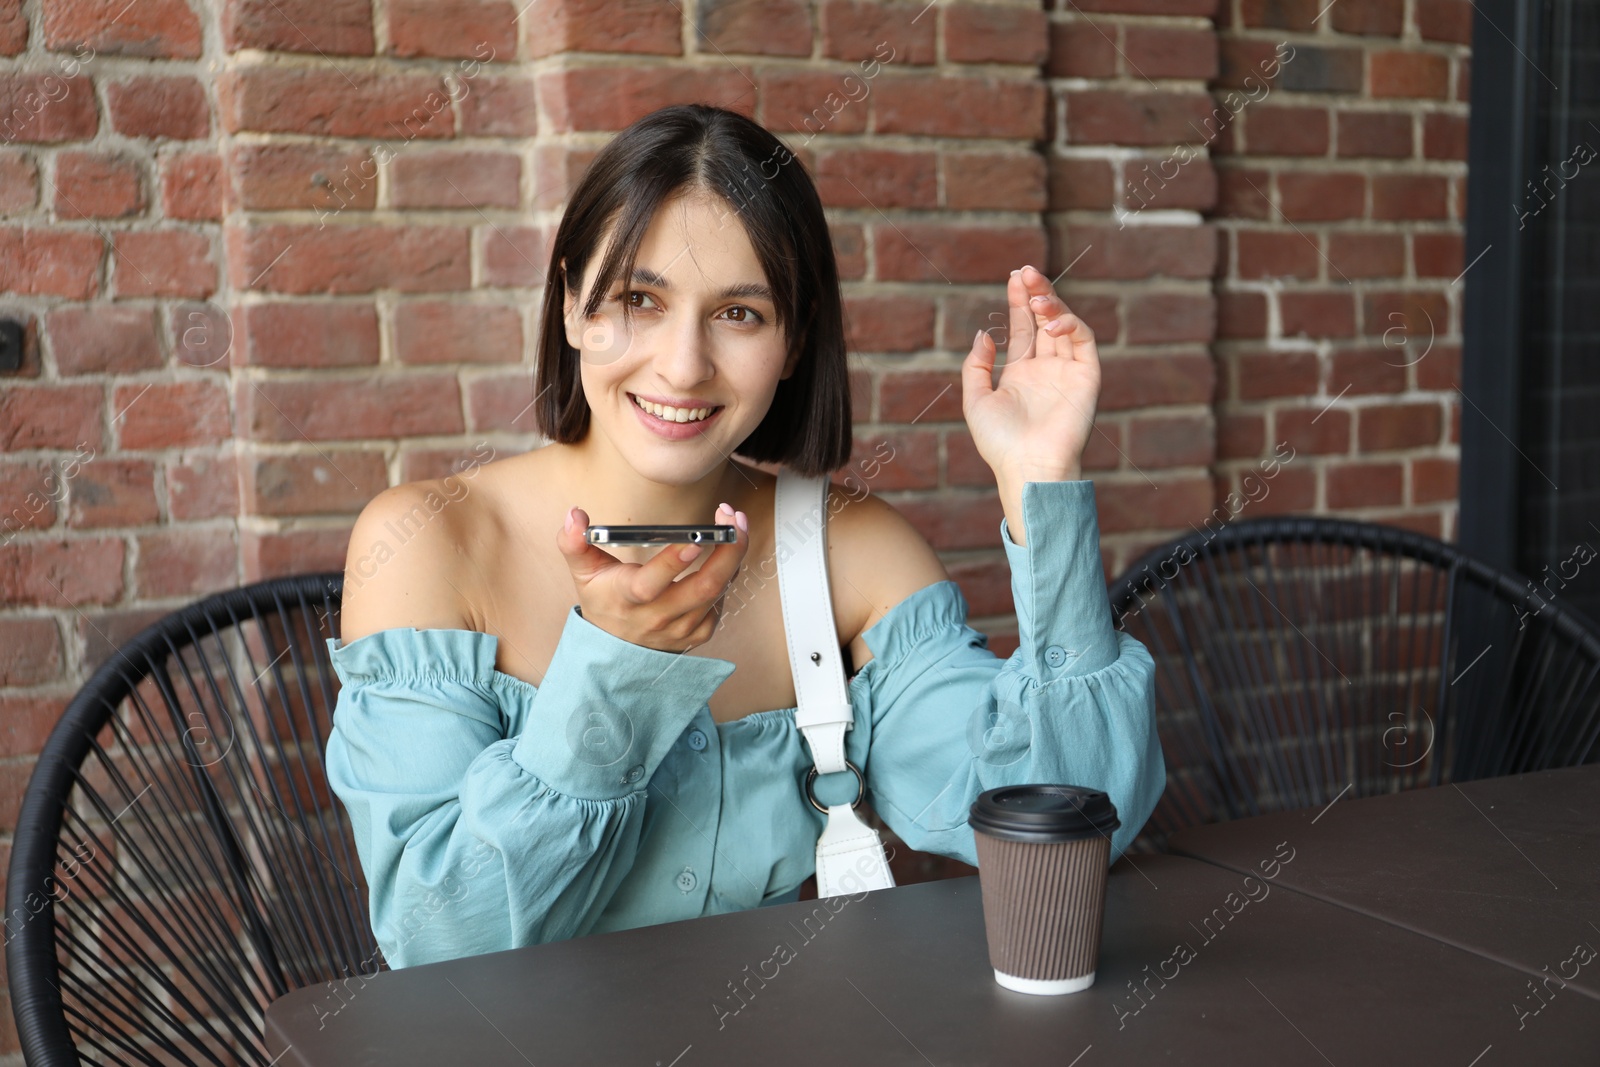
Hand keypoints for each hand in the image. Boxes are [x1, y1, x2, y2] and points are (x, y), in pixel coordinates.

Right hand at [556, 503, 750, 652]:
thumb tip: (574, 514)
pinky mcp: (698, 633)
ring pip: (717, 592)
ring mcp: (681, 628)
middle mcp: (658, 616)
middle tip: (733, 519)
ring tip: (737, 525)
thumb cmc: (604, 601)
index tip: (695, 539)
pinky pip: (721, 601)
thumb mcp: (583, 572)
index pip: (651, 584)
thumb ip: (574, 542)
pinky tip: (728, 553)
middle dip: (726, 551)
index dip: (673, 562)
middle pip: (702, 588)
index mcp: (628, 598)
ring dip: (733, 556)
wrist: (616, 648)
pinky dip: (729, 575)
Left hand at [960, 264, 1100, 484]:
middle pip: (1044, 321)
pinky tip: (1051, 322)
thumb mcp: (976, 400)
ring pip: (1064, 326)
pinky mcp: (1087, 377)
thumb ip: (976, 366)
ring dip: (1051, 304)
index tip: (1014, 276)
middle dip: (1036, 294)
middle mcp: (1046, 369)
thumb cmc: (1000, 442)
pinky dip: (1070, 325)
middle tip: (1026, 271)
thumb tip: (985, 334)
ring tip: (1035, 293)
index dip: (1019, 301)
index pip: (1023, 328)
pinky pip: (1083, 342)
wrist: (1028, 465)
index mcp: (1021, 374)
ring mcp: (1067, 372)